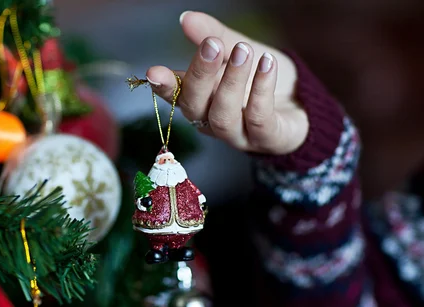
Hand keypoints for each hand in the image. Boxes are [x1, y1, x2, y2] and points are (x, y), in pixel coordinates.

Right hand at [147, 11, 308, 154]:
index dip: (164, 86)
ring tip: (244, 50)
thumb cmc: (261, 81)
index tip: (154, 72)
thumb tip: (186, 18)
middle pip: (195, 106)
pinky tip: (268, 64)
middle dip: (201, 74)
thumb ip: (213, 37)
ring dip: (232, 82)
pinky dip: (262, 89)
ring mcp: (238, 134)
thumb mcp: (238, 52)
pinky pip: (259, 118)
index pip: (176, 95)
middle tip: (211, 44)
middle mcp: (212, 121)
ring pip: (223, 116)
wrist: (301, 105)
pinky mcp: (267, 139)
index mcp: (200, 101)